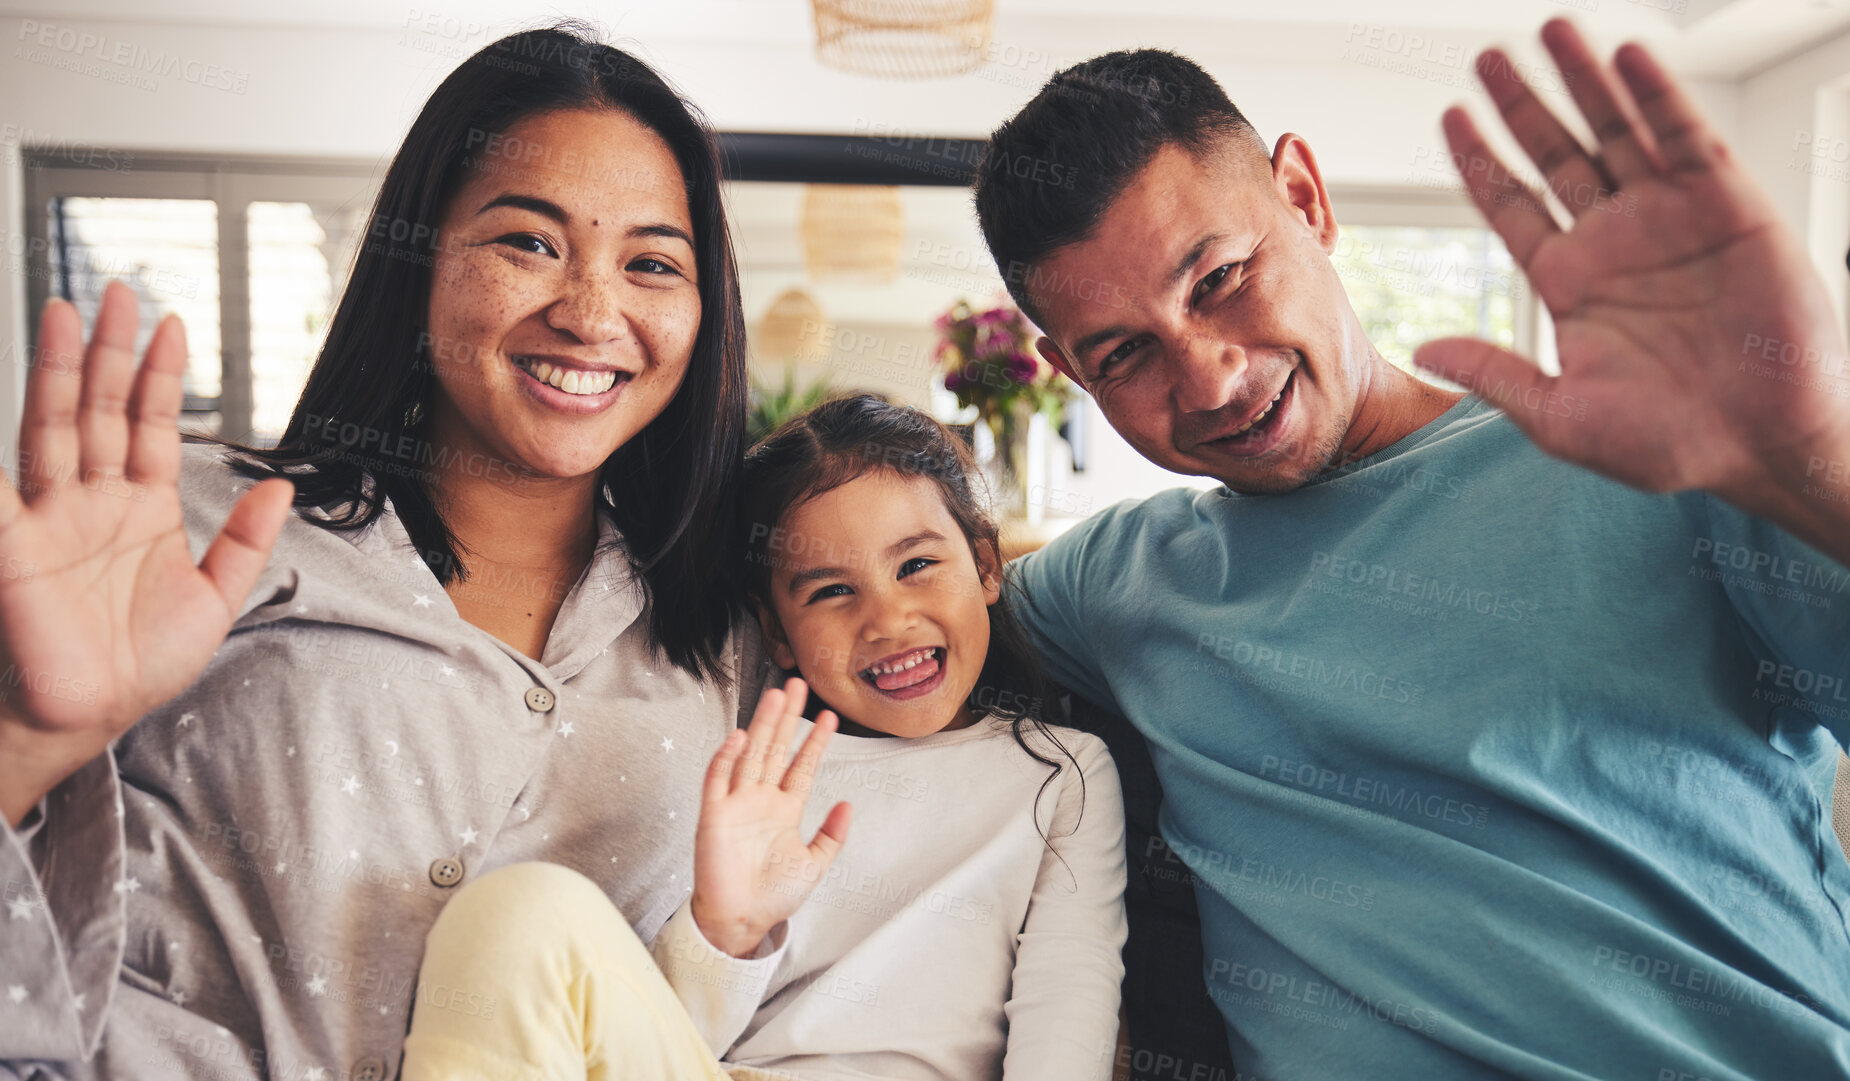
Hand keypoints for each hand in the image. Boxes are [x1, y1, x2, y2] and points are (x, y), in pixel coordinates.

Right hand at [0, 281, 294, 826]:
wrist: (90, 717)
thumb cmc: (142, 666)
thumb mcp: (215, 600)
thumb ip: (246, 541)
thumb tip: (282, 485)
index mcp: (143, 510)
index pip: (152, 425)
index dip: (162, 376)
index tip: (173, 325)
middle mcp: (94, 501)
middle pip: (100, 407)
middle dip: (109, 350)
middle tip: (116, 292)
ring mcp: (49, 515)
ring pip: (54, 423)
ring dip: (61, 368)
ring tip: (65, 311)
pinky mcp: (14, 542)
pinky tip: (16, 390)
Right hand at [690, 677, 850, 957]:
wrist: (741, 920)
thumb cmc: (773, 896)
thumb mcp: (814, 865)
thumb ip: (832, 835)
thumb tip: (848, 804)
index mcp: (785, 810)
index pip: (802, 766)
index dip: (815, 742)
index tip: (829, 717)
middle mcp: (761, 801)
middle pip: (776, 749)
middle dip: (788, 718)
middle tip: (798, 685)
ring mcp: (737, 804)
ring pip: (750, 755)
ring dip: (762, 726)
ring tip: (776, 696)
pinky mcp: (714, 815)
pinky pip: (718, 780)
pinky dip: (727, 758)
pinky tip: (740, 737)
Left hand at [1413, 19, 1849, 508]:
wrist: (1764, 444)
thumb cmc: (1668, 443)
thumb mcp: (1562, 417)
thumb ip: (1496, 376)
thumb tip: (1423, 349)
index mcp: (1569, 283)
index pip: (1511, 206)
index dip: (1479, 161)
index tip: (1449, 117)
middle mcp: (1614, 240)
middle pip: (1555, 154)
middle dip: (1520, 105)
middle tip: (1484, 58)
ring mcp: (1670, 218)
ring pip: (1616, 132)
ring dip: (1584, 80)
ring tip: (1550, 29)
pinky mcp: (1728, 207)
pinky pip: (1684, 139)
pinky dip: (1657, 97)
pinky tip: (1626, 58)